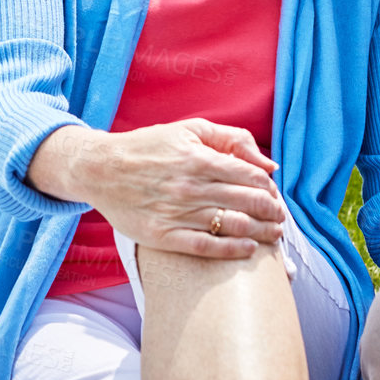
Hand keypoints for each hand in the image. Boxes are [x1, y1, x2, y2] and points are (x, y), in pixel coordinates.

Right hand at [31, 119, 285, 258]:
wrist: (99, 169)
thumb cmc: (148, 147)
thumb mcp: (189, 129)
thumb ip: (231, 139)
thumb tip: (268, 163)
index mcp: (198, 158)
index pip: (250, 176)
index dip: (268, 188)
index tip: (274, 195)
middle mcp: (189, 187)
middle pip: (247, 202)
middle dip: (272, 212)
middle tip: (280, 218)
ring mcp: (175, 213)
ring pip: (232, 226)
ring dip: (261, 233)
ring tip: (273, 235)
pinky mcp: (162, 235)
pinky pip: (206, 247)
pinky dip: (232, 250)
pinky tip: (248, 249)